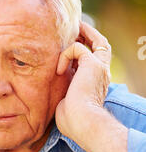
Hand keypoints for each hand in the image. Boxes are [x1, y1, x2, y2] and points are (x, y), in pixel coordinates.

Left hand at [55, 21, 111, 151]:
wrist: (82, 123)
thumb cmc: (72, 121)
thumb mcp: (66, 103)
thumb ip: (63, 92)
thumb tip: (48, 91)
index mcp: (96, 83)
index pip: (95, 60)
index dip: (86, 50)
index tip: (71, 46)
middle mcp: (102, 73)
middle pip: (102, 45)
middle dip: (88, 35)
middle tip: (74, 28)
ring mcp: (99, 67)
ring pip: (96, 40)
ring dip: (81, 33)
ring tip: (68, 31)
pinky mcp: (92, 64)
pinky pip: (77, 47)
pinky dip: (65, 55)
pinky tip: (58, 71)